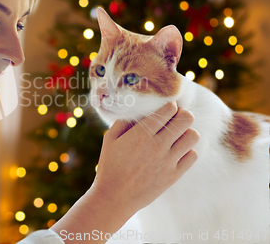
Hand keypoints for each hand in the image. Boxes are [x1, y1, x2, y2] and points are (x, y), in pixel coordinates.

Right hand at [91, 102, 198, 217]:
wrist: (115, 196)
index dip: (170, 106)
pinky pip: (192, 155)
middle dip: (182, 114)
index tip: (166, 109)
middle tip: (175, 119)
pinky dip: (187, 151)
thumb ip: (123, 121)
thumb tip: (137, 110)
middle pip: (185, 119)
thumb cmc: (110, 166)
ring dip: (186, 132)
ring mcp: (168, 160)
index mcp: (141, 133)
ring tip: (177, 136)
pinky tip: (176, 152)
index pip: (168, 109)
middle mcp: (158, 145)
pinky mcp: (174, 175)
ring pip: (192, 136)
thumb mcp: (109, 139)